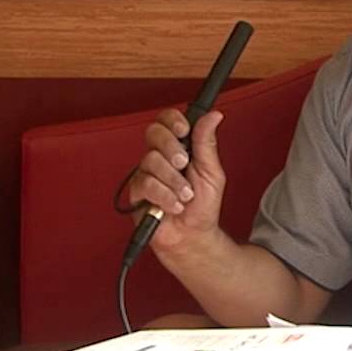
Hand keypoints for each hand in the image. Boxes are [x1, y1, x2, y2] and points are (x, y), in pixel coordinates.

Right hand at [129, 108, 226, 251]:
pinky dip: (166, 197)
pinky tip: (175, 206)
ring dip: (174, 181)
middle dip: (172, 148)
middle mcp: (159, 156)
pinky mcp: (137, 192)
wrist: (194, 235)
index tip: (184, 129)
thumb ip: (207, 143)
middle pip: (154, 133)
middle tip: (184, 164)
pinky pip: (146, 184)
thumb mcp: (211, 172)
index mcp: (177, 147)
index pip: (166, 120)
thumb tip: (214, 115)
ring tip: (185, 195)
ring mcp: (146, 173)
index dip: (172, 119)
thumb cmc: (202, 205)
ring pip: (151, 160)